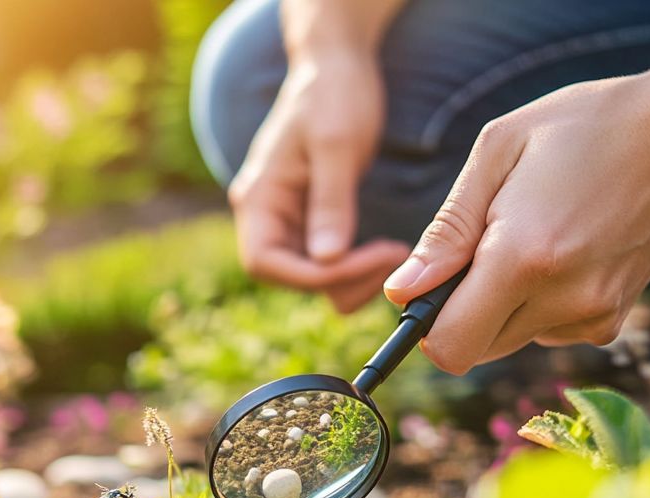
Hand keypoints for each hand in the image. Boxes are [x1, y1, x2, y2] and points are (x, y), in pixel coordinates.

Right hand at [230, 50, 410, 311]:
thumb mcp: (336, 145)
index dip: (314, 275)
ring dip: (350, 278)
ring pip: (309, 276)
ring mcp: (286, 221)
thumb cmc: (333, 94)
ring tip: (393, 255)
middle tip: (392, 260)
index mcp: (256, 198)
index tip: (369, 260)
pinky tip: (384, 251)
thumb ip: (330, 203)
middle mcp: (264, 216)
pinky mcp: (310, 222)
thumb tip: (326, 258)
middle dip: (339, 278)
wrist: (338, 66)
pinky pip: (325, 262)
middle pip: (288, 277)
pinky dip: (353, 266)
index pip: (266, 263)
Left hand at [382, 74, 649, 373]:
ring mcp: (594, 314)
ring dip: (500, 306)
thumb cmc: (580, 128)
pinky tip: (563, 253)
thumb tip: (400, 292)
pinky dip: (538, 305)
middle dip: (461, 311)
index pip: (449, 347)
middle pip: (475, 350)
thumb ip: (444, 233)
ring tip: (532, 239)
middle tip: (484, 249)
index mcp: (523, 258)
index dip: (426, 327)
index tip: (429, 292)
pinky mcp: (613, 320)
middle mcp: (563, 299)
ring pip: (508, 341)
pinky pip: (547, 332)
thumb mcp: (496, 154)